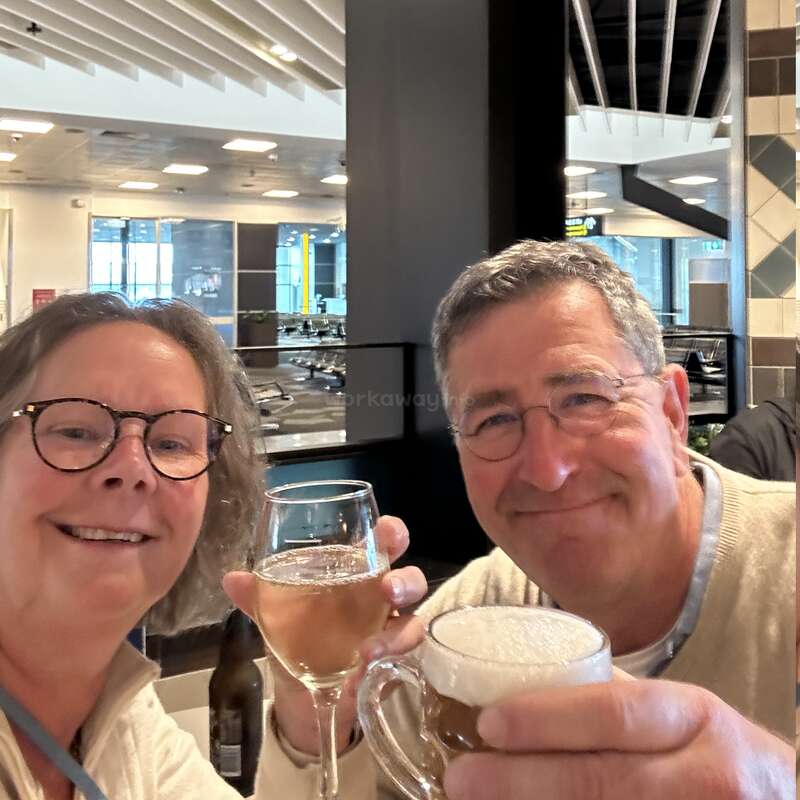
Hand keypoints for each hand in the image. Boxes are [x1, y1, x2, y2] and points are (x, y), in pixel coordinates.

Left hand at [222, 515, 426, 755]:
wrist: (299, 692)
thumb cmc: (296, 634)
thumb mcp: (274, 614)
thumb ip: (258, 595)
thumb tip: (231, 579)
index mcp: (355, 572)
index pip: (383, 543)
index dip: (392, 533)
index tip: (386, 531)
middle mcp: (379, 597)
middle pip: (410, 579)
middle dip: (406, 581)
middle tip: (389, 588)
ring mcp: (389, 630)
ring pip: (413, 620)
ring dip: (399, 631)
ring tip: (370, 649)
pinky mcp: (391, 663)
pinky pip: (400, 660)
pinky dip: (384, 663)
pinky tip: (363, 668)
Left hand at [444, 679, 793, 798]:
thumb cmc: (714, 753)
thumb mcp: (679, 714)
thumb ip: (617, 701)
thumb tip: (527, 681)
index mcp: (693, 716)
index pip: (614, 712)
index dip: (546, 719)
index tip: (488, 723)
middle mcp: (706, 774)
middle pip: (602, 781)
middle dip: (521, 781)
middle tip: (461, 777)